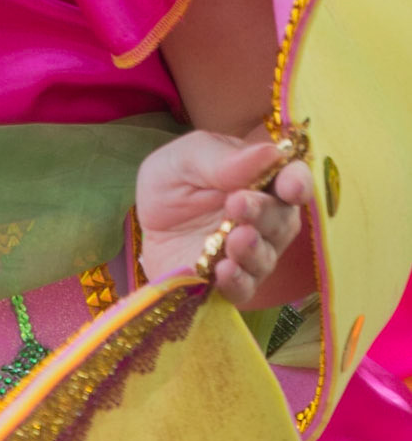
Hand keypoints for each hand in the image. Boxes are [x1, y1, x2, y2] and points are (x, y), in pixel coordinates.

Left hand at [137, 128, 312, 306]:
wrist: (141, 223)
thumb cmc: (170, 183)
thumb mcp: (186, 159)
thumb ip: (223, 158)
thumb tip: (270, 152)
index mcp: (258, 180)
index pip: (292, 180)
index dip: (298, 182)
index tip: (291, 186)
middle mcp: (263, 219)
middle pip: (283, 220)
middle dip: (265, 212)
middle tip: (239, 203)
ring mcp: (250, 255)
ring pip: (267, 256)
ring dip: (254, 248)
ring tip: (235, 238)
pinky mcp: (229, 284)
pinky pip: (244, 288)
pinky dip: (238, 280)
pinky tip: (224, 269)